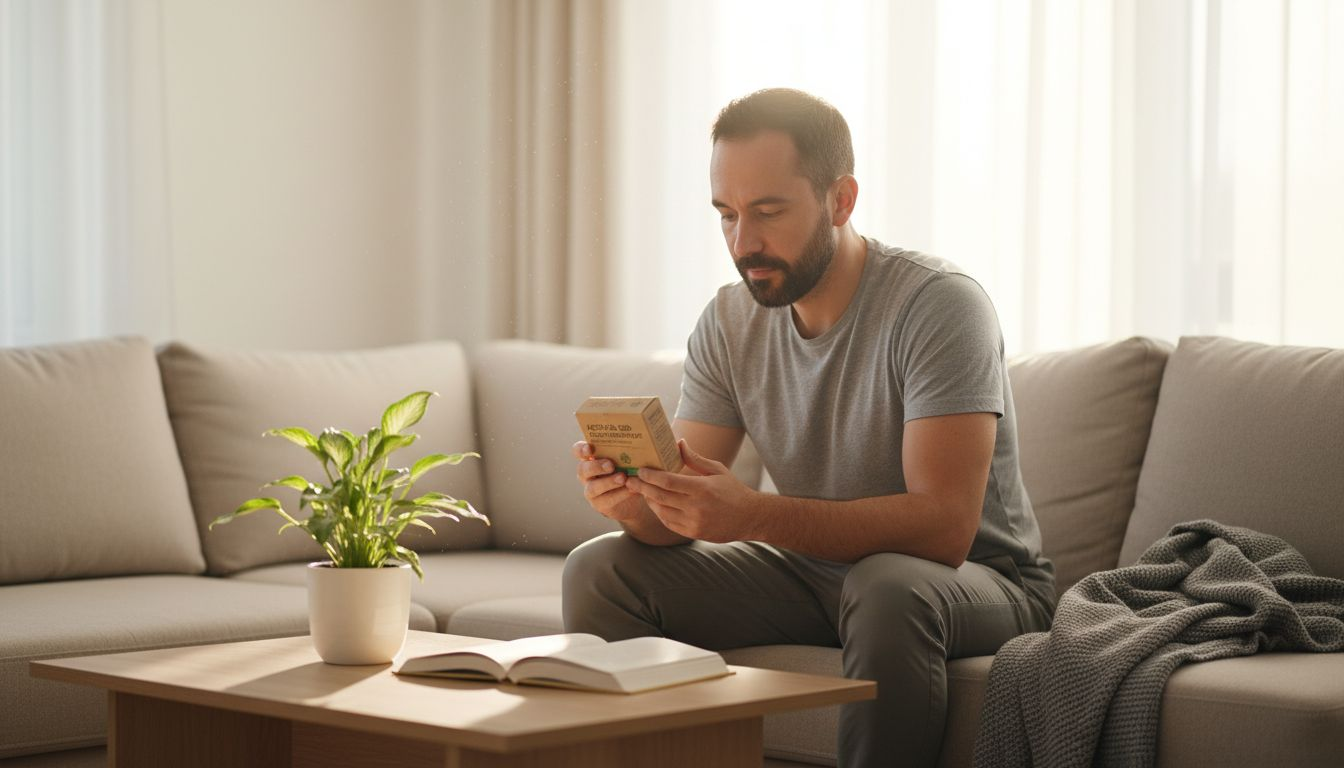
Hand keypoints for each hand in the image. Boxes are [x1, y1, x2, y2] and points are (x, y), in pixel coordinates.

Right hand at [572, 441, 646, 523]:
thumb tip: (635, 443)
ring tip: (623, 479)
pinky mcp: (599, 504)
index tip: (590, 448)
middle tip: (611, 465)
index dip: (581, 449)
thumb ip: (625, 452)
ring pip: (593, 487)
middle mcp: (587, 473)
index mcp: (590, 458)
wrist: (635, 494)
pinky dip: (620, 494)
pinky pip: (606, 500)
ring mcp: (591, 489)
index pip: (578, 451)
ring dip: (608, 482)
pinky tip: (631, 489)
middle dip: (596, 466)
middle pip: (583, 469)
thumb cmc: (628, 469)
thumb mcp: (626, 459)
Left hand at [626, 439, 760, 542]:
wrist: (749, 517)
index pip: (668, 481)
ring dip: (649, 500)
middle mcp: (696, 507)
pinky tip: (655, 503)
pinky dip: (659, 512)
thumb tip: (679, 443)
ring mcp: (694, 522)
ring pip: (661, 511)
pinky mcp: (692, 533)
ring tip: (641, 490)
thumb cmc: (732, 490)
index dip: (650, 476)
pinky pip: (668, 522)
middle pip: (660, 496)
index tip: (640, 470)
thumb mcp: (716, 470)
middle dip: (642, 488)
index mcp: (702, 488)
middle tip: (630, 480)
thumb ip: (695, 458)